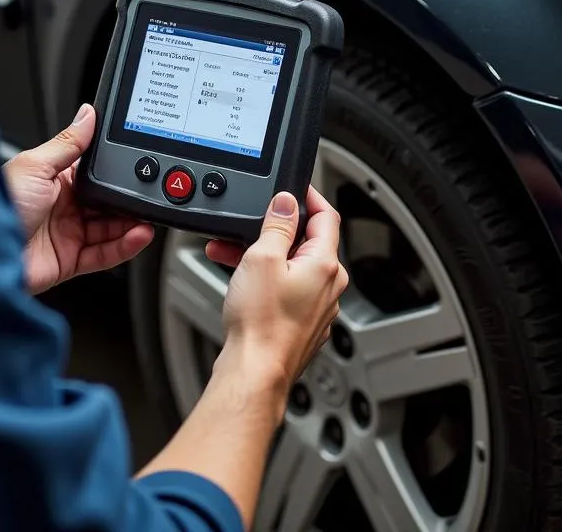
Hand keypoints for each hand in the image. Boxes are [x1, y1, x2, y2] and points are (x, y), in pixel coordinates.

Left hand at [3, 104, 153, 293]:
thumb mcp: (35, 164)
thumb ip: (69, 143)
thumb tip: (88, 113)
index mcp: (54, 178)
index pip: (95, 171)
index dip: (116, 170)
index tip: (140, 164)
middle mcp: (62, 205)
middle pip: (107, 201)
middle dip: (128, 198)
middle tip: (149, 191)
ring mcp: (66, 233)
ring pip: (111, 227)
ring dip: (131, 222)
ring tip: (148, 215)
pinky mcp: (69, 260)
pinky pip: (105, 253)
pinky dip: (124, 246)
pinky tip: (138, 234)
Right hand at [212, 187, 348, 393]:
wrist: (254, 373)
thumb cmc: (261, 324)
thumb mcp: (262, 258)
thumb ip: (277, 224)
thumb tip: (287, 202)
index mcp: (325, 265)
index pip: (327, 216)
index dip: (309, 197)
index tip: (294, 188)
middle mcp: (329, 287)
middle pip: (308, 242)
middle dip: (276, 229)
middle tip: (251, 224)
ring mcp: (317, 308)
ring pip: (294, 267)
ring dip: (265, 255)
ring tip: (232, 254)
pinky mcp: (303, 325)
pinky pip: (289, 290)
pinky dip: (268, 279)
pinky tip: (243, 281)